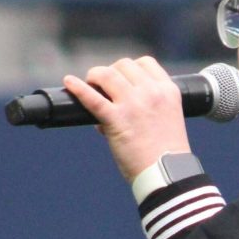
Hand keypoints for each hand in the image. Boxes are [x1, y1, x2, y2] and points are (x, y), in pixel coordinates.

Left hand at [63, 56, 191, 182]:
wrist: (167, 174)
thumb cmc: (167, 153)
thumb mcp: (168, 118)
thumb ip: (148, 105)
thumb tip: (114, 103)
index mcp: (168, 91)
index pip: (146, 63)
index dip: (130, 69)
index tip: (123, 80)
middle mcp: (151, 92)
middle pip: (124, 65)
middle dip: (111, 73)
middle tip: (104, 87)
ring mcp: (134, 104)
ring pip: (107, 74)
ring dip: (96, 77)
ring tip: (90, 85)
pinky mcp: (117, 119)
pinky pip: (92, 98)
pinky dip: (78, 88)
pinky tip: (69, 82)